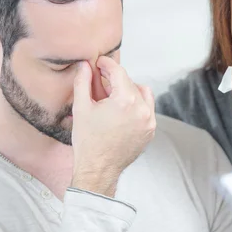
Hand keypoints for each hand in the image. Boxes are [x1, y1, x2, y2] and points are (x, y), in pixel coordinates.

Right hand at [71, 57, 155, 196]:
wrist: (98, 169)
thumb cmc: (88, 142)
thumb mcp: (81, 108)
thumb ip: (83, 82)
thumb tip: (84, 66)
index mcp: (125, 101)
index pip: (118, 72)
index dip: (107, 64)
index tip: (99, 62)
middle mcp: (142, 109)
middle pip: (130, 82)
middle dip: (115, 80)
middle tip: (100, 83)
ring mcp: (149, 121)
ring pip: (143, 93)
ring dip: (129, 90)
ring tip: (112, 98)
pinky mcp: (150, 130)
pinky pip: (147, 109)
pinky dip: (136, 106)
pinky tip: (120, 112)